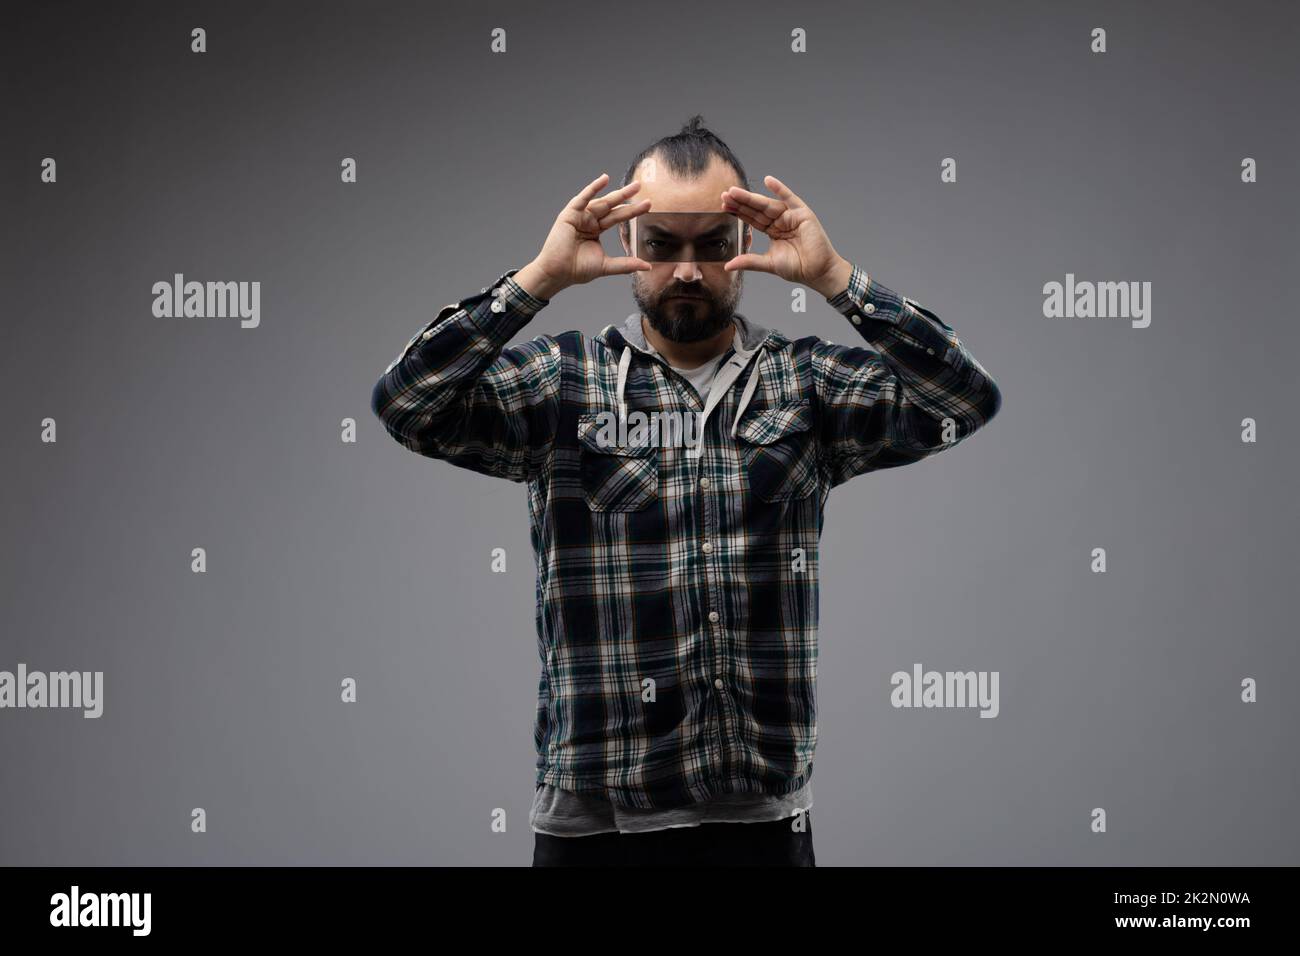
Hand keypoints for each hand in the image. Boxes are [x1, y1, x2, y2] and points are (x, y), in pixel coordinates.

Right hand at [516, 173, 651, 298]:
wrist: (558, 273)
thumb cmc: (576, 270)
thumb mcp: (606, 265)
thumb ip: (626, 264)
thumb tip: (647, 267)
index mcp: (596, 230)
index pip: (617, 217)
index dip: (632, 211)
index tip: (648, 205)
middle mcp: (588, 220)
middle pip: (612, 207)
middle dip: (627, 198)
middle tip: (641, 187)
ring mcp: (579, 216)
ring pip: (601, 202)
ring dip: (617, 193)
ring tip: (633, 188)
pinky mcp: (570, 214)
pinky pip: (583, 199)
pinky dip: (593, 188)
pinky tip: (604, 179)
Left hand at [720, 175, 851, 297]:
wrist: (818, 271)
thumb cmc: (798, 268)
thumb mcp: (768, 263)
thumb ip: (749, 261)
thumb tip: (728, 266)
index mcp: (773, 231)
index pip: (752, 219)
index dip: (739, 213)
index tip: (724, 206)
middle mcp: (781, 221)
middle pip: (757, 210)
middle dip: (741, 203)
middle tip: (725, 195)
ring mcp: (791, 216)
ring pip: (768, 204)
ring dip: (752, 197)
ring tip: (735, 191)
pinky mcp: (802, 213)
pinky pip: (789, 198)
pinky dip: (779, 189)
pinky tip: (768, 180)